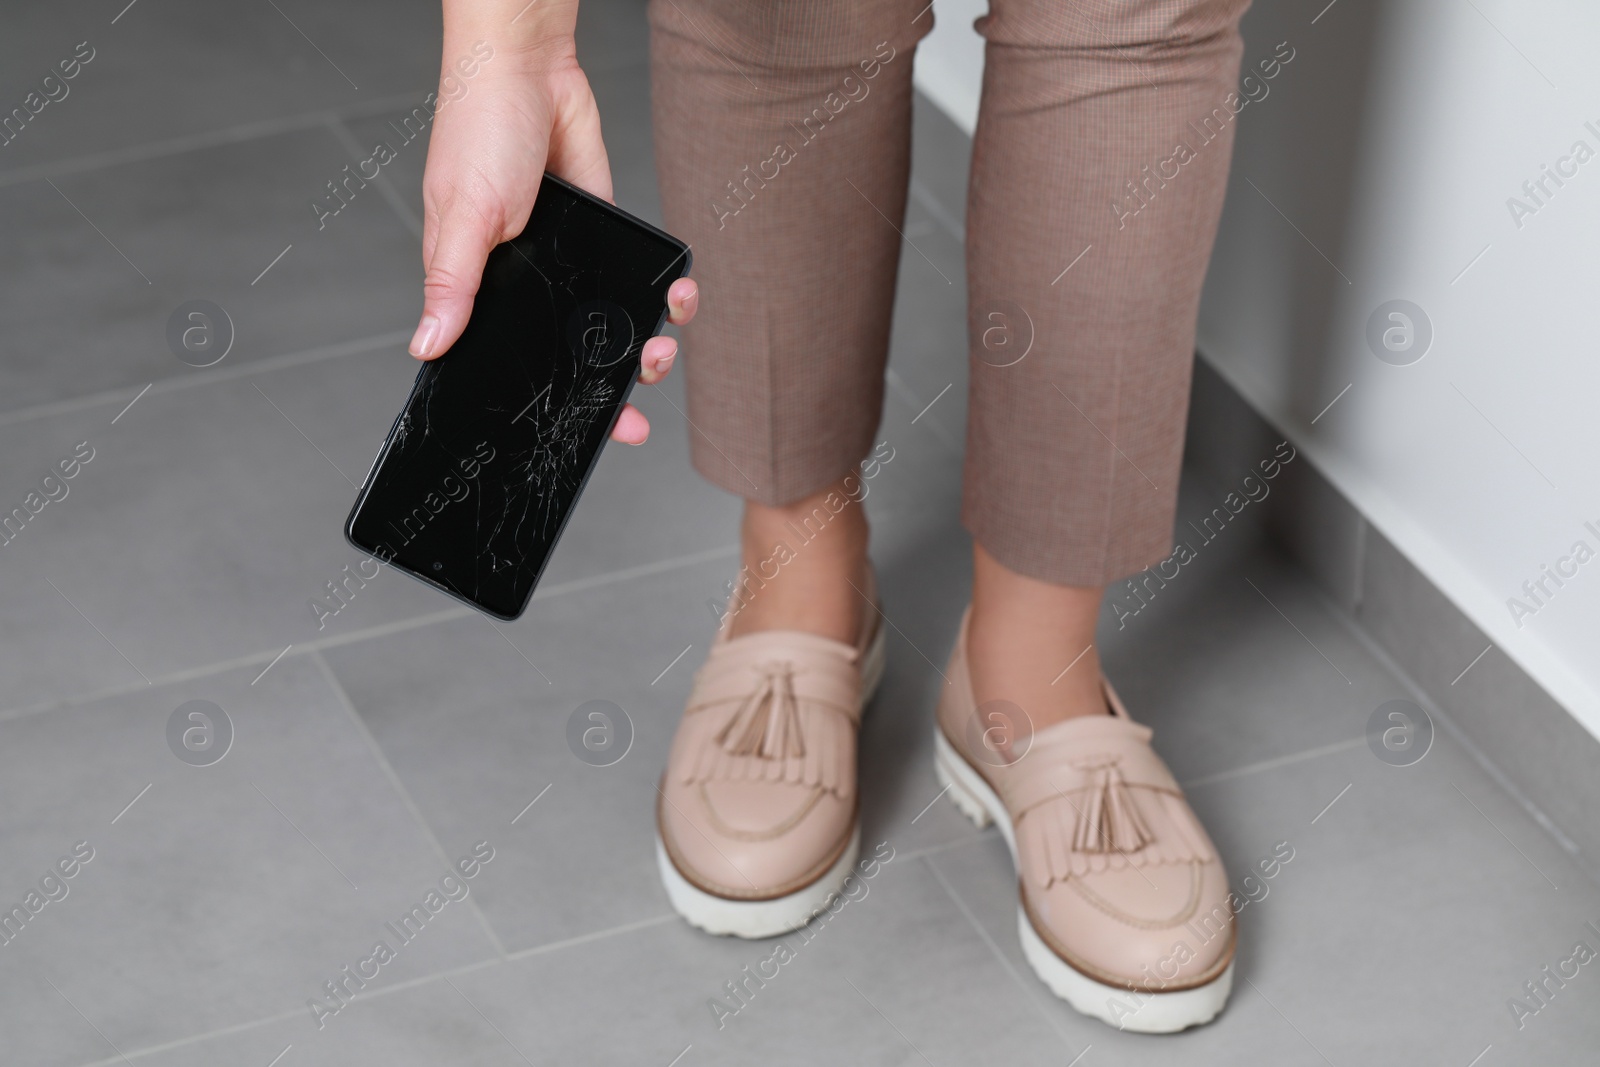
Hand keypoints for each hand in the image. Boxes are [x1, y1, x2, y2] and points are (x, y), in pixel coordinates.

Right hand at [411, 17, 696, 443]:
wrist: (528, 68)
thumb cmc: (478, 130)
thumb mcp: (462, 215)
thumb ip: (451, 284)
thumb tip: (427, 345)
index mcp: (480, 289)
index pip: (513, 365)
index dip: (550, 403)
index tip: (588, 435)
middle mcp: (527, 284)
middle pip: (571, 356)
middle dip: (609, 388)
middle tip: (636, 409)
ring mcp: (569, 263)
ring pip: (612, 325)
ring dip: (645, 344)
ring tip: (662, 346)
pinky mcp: (602, 236)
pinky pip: (637, 281)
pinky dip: (664, 294)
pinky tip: (676, 295)